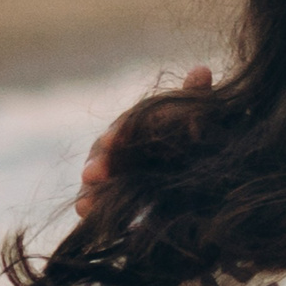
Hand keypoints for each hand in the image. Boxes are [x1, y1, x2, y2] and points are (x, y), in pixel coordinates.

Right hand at [76, 64, 212, 215]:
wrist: (199, 157)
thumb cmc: (196, 130)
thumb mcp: (200, 115)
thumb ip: (196, 99)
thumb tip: (201, 70)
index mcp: (137, 123)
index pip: (125, 126)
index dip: (119, 133)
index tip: (114, 141)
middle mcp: (120, 145)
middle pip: (104, 153)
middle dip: (99, 164)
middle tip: (93, 175)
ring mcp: (115, 169)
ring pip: (96, 178)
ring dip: (89, 190)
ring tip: (84, 205)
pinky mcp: (114, 192)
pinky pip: (98, 198)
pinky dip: (90, 205)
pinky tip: (83, 215)